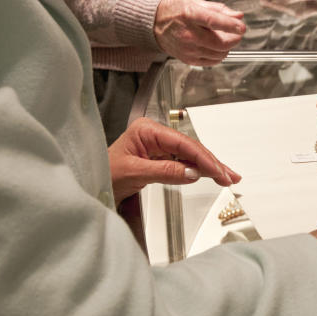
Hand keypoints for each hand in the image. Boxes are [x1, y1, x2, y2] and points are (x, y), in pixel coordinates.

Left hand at [108, 118, 239, 203]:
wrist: (87, 185)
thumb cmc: (101, 174)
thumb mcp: (133, 173)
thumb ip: (165, 171)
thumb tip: (192, 172)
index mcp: (146, 130)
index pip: (182, 143)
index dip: (203, 158)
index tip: (217, 171)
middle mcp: (154, 135)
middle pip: (190, 147)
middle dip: (212, 162)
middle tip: (229, 176)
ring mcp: (157, 146)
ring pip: (190, 155)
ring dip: (209, 167)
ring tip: (227, 177)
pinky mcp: (159, 158)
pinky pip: (183, 163)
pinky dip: (198, 170)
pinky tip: (211, 174)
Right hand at [153, 0, 245, 65]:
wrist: (153, 23)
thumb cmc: (173, 10)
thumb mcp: (195, 2)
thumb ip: (219, 10)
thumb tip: (237, 15)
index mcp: (189, 15)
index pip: (214, 22)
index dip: (231, 26)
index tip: (242, 27)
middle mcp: (187, 34)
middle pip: (219, 43)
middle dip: (234, 39)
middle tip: (237, 33)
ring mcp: (187, 49)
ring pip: (218, 54)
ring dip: (227, 48)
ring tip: (226, 38)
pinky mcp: (187, 59)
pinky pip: (211, 62)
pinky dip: (219, 55)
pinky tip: (217, 47)